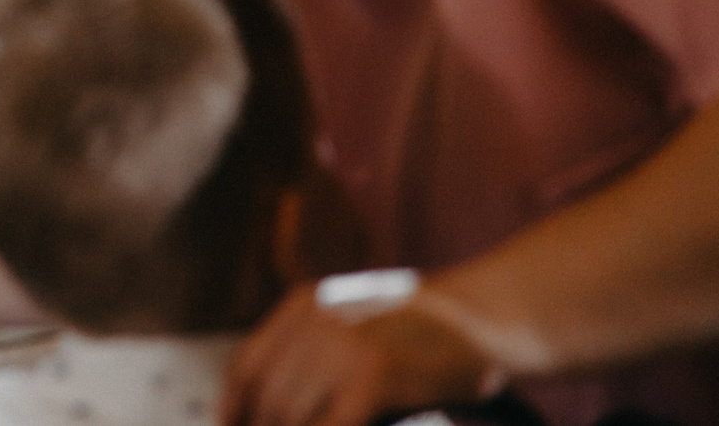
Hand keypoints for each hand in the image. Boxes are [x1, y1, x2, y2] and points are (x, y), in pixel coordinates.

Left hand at [222, 284, 498, 425]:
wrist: (485, 318)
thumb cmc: (423, 334)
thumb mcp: (355, 323)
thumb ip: (314, 353)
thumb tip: (272, 408)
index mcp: (303, 305)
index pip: (245, 367)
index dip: (233, 410)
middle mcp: (316, 320)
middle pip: (268, 397)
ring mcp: (345, 345)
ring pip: (293, 415)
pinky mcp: (376, 373)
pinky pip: (333, 424)